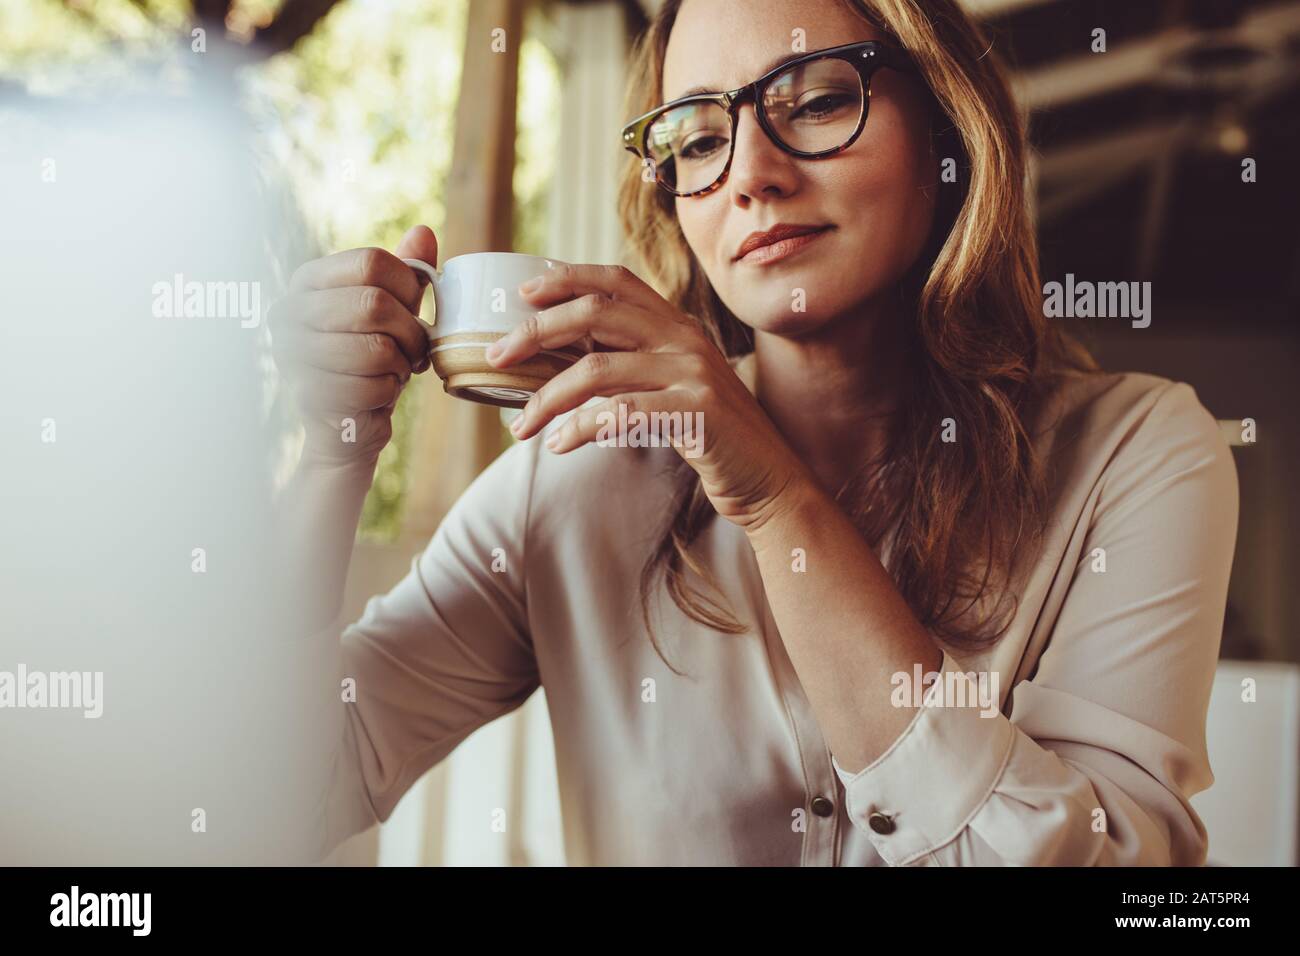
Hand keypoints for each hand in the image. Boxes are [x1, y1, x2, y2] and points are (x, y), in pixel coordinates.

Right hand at [269, 225, 437, 466]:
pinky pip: (373, 385)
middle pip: (374, 304)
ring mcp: (292, 352)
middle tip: (412, 349)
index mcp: (308, 280)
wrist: (348, 421)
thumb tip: (423, 232)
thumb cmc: (373, 358)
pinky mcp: (306, 393)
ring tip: (392, 369)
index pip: (372, 262)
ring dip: (400, 365)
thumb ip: (407, 271)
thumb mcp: (394, 310)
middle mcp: (289, 310)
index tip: (411, 311)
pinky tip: (377, 392)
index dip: (408, 288)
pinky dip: (389, 391)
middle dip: (409, 333)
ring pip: (377, 348)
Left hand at [489, 263, 812, 531]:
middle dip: (537, 332)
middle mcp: (685, 339)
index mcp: (677, 325)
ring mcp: (693, 373)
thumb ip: (633, 365)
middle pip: (596, 313)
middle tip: (497, 357)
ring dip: (548, 398)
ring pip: (598, 369)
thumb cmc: (712, 438)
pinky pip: (621, 414)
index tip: (523, 293)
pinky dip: (580, 428)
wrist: (769, 480)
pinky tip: (560, 445)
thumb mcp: (674, 387)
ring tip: (520, 426)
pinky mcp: (696, 412)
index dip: (567, 278)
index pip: (616, 280)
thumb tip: (564, 361)